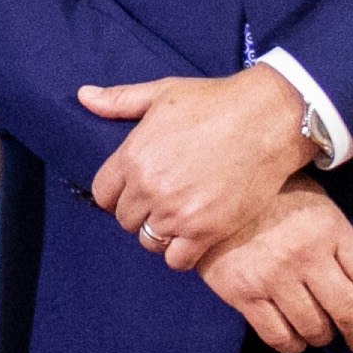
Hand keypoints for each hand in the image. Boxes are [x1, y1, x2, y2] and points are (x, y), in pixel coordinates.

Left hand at [79, 65, 316, 267]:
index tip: (133, 191)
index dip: (116, 194)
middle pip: (125, 220)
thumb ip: (119, 100)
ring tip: (178, 218)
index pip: (102, 194)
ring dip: (159, 233)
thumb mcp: (162, 93)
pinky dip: (181, 253)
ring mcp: (177, 212)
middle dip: (139, 213)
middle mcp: (149, 188)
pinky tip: (193, 237)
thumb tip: (83, 96)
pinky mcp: (207, 230)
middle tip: (162, 202)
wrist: (268, 119)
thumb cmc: (216, 102)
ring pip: (149, 241)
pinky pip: (177, 259)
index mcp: (132, 156)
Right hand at [198, 183, 352, 352]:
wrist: (210, 197)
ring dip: (324, 338)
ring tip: (323, 336)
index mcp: (328, 228)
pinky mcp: (242, 293)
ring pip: (314, 327)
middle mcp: (304, 254)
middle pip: (347, 309)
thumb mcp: (315, 205)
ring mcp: (272, 276)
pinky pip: (276, 334)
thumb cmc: (271, 199)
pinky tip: (295, 339)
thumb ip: (341, 240)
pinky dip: (292, 344)